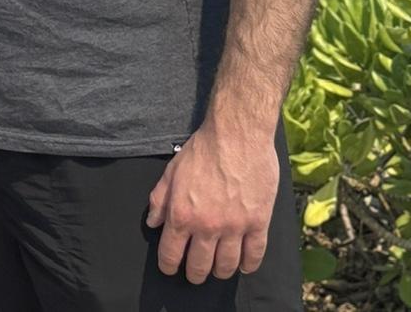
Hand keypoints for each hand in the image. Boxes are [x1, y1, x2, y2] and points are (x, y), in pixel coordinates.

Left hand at [145, 123, 277, 282]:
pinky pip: (254, 255)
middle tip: (194, 274)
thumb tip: (153, 223)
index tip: (170, 269)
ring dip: (220, 272)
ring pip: (226, 265)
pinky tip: (243, 266)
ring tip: (217, 270)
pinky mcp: (258, 223)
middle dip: (194, 274)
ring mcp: (234, 227)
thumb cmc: (202, 150)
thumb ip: (159, 199)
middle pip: (199, 265)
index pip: (171, 253)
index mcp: (182, 214)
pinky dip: (248, 265)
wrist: (236, 135)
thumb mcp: (171, 171)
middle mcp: (207, 226)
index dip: (168, 265)